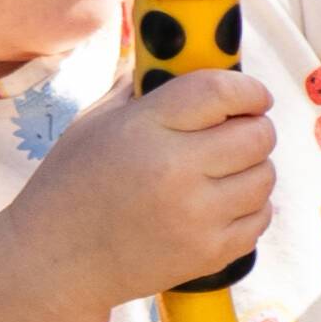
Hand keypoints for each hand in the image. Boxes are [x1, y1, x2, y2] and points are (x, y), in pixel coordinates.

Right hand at [6, 61, 276, 304]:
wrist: (55, 261)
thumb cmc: (72, 184)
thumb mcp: (95, 123)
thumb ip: (145, 90)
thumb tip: (189, 60)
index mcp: (145, 128)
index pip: (221, 91)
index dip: (248, 89)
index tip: (252, 96)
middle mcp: (176, 170)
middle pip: (257, 135)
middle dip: (253, 128)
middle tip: (236, 133)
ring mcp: (197, 216)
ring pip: (265, 176)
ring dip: (252, 169)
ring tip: (221, 171)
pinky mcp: (211, 253)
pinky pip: (261, 217)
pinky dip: (248, 207)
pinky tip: (218, 204)